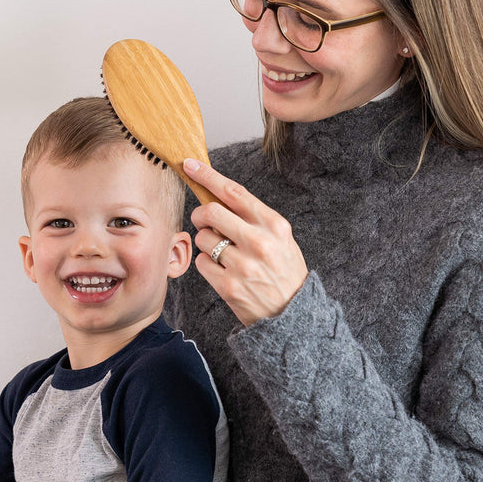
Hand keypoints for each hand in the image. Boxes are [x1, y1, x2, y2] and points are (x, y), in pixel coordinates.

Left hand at [183, 158, 307, 325]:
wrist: (292, 315)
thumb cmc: (283, 271)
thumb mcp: (281, 239)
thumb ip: (253, 218)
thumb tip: (217, 198)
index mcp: (274, 225)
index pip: (234, 192)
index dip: (208, 176)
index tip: (190, 166)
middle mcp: (259, 243)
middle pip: (211, 212)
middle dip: (201, 214)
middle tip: (202, 220)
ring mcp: (243, 265)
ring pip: (204, 239)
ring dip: (207, 243)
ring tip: (223, 254)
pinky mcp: (228, 286)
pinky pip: (202, 262)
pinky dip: (207, 264)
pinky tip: (222, 271)